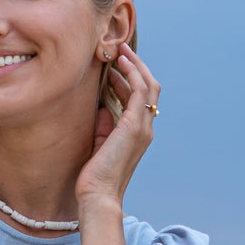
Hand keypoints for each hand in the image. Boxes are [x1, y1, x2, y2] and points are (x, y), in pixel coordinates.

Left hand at [74, 43, 160, 211]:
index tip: (113, 66)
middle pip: (150, 88)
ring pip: (148, 85)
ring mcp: (142, 127)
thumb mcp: (99, 145)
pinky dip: (131, 73)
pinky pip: (139, 91)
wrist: (98, 196)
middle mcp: (145, 129)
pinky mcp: (134, 126)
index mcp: (138, 134)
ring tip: (119, 49)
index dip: (128, 79)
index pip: (141, 99)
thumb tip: (104, 108)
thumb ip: (104, 127)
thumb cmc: (95, 177)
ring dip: (134, 64)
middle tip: (120, 48)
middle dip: (136, 66)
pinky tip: (120, 62)